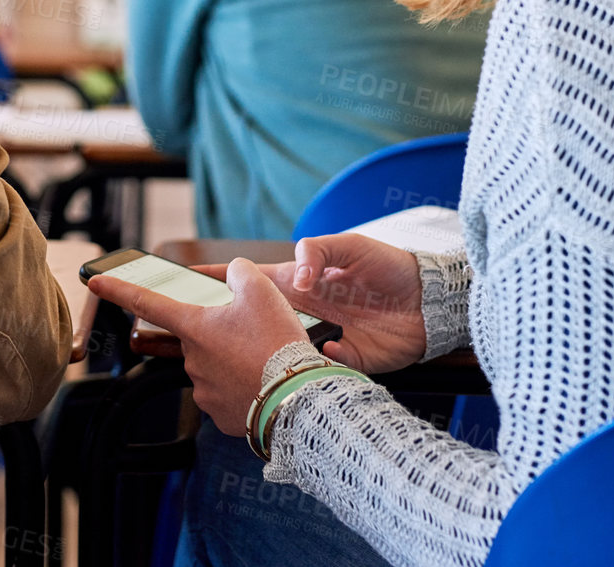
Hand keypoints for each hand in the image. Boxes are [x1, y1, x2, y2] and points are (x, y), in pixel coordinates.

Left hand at [86, 258, 316, 435]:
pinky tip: (264, 381)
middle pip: (198, 337)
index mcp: (193, 327)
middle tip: (255, 333)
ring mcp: (204, 391)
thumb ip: (241, 273)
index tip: (94, 282)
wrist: (296, 398)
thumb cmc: (275, 343)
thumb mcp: (262, 291)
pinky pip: (228, 393)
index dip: (118, 289)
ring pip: (215, 366)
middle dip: (219, 333)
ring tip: (266, 359)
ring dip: (234, 360)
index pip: (146, 303)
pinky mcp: (221, 415)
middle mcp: (191, 360)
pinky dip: (243, 386)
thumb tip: (235, 274)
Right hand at [188, 235, 426, 372]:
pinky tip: (327, 352)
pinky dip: (319, 362)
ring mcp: (320, 337)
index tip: (182, 280)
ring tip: (251, 357)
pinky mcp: (344, 360)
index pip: (249, 280)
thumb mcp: (350, 245)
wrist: (430, 301)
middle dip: (230, 328)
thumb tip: (296, 280)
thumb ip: (316, 253)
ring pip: (282, 350)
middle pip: (257, 321)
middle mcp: (304, 311)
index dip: (216, 280)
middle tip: (205, 334)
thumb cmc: (389, 266)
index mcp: (299, 282)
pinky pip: (320, 368)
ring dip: (270, 353)